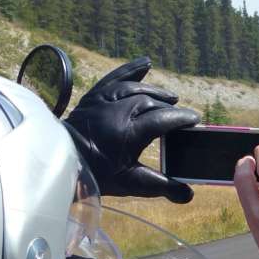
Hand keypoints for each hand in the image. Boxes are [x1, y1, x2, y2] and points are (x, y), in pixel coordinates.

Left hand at [63, 57, 199, 203]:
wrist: (64, 163)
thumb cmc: (99, 175)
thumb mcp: (132, 184)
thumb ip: (162, 187)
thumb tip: (189, 195)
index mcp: (128, 133)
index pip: (162, 119)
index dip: (181, 118)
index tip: (195, 120)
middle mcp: (116, 112)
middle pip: (151, 103)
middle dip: (170, 108)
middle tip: (183, 116)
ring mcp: (103, 101)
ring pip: (135, 89)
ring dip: (155, 92)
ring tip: (170, 97)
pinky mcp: (93, 96)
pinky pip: (114, 78)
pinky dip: (131, 70)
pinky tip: (146, 63)